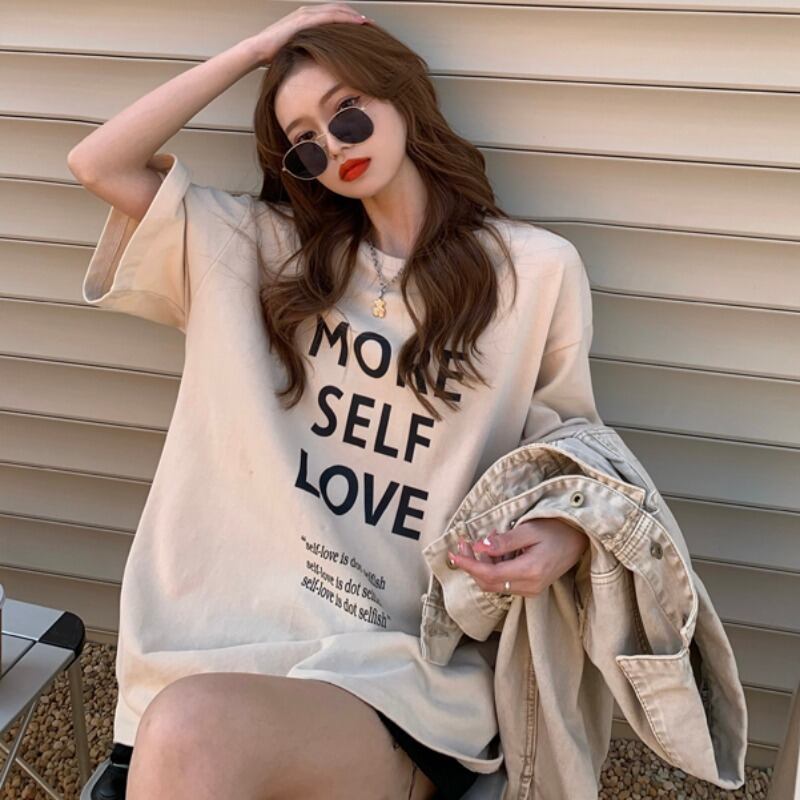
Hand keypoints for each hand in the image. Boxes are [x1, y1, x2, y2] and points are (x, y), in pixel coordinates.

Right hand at [247, 3, 374, 65]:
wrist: (259, 49)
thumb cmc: (275, 53)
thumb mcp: (297, 48)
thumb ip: (310, 48)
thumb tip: (322, 60)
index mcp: (306, 17)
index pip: (332, 15)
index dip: (348, 19)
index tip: (362, 27)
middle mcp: (307, 12)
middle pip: (337, 9)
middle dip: (355, 16)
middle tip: (370, 24)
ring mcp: (305, 14)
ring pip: (336, 10)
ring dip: (353, 16)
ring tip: (367, 23)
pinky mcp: (304, 20)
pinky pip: (329, 16)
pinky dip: (344, 18)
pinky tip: (356, 22)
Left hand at [446, 517, 588, 597]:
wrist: (580, 539)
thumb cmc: (557, 530)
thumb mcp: (529, 530)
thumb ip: (504, 541)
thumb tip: (479, 546)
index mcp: (529, 571)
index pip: (489, 574)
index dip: (468, 565)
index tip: (453, 554)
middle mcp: (530, 586)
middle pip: (489, 582)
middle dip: (472, 565)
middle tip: (463, 543)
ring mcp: (531, 589)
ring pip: (495, 584)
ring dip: (482, 565)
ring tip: (482, 541)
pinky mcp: (532, 587)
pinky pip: (505, 582)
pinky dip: (494, 567)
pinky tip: (496, 549)